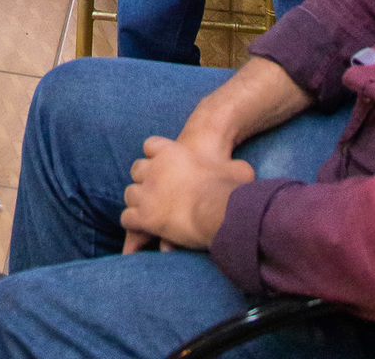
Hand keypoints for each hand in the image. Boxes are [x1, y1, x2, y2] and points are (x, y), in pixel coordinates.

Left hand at [121, 135, 253, 251]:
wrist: (217, 211)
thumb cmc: (230, 190)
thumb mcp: (237, 170)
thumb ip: (234, 168)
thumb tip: (246, 171)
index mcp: (172, 152)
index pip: (151, 145)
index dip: (154, 155)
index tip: (160, 166)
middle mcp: (154, 169)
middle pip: (136, 169)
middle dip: (142, 181)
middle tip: (152, 193)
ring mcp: (147, 193)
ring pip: (130, 194)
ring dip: (136, 203)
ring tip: (146, 213)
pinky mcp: (145, 217)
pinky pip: (128, 219)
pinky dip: (133, 225)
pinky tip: (141, 230)